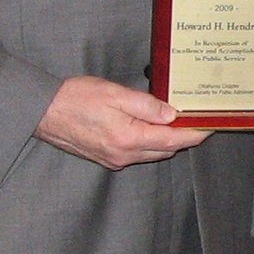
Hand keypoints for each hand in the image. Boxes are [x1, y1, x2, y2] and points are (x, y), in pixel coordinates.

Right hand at [35, 76, 211, 170]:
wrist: (42, 112)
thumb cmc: (75, 98)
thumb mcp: (114, 94)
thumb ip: (146, 105)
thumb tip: (172, 114)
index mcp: (128, 138)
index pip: (173, 139)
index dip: (195, 132)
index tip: (211, 125)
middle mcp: (123, 155)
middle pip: (166, 149)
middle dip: (185, 137)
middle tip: (199, 119)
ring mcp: (114, 160)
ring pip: (152, 153)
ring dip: (167, 140)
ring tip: (180, 121)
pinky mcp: (106, 158)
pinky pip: (138, 153)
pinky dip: (150, 143)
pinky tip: (152, 128)